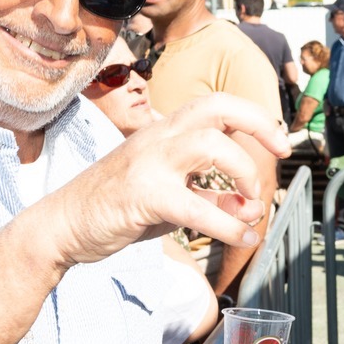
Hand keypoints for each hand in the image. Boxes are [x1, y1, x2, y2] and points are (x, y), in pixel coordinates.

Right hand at [40, 93, 287, 267]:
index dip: (255, 117)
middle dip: (258, 123)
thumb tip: (250, 207)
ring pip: (211, 144)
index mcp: (164, 132)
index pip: (216, 105)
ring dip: (244, 172)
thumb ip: (210, 197)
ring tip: (252, 203)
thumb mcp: (171, 196)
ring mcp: (149, 163)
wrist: (62, 225)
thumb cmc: (116, 207)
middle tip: (281, 150)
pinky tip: (243, 238)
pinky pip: (197, 206)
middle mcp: (157, 138)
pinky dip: (229, 226)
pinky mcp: (143, 195)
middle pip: (216, 107)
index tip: (281, 140)